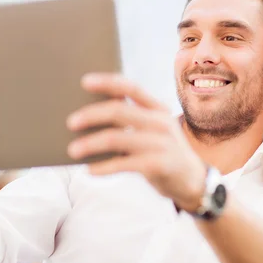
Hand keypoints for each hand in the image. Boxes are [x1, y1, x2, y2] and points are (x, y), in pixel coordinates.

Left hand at [66, 73, 206, 210]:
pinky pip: (124, 164)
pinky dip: (103, 167)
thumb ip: (130, 121)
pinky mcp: (159, 165)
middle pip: (120, 112)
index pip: (131, 88)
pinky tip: (89, 170)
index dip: (107, 83)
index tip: (84, 81)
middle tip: (70, 122)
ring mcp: (161, 143)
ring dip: (91, 143)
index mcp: (157, 108)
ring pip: (117, 138)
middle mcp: (160, 122)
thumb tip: (87, 116)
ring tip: (73, 150)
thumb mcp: (152, 130)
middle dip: (91, 115)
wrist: (192, 181)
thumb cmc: (161, 151)